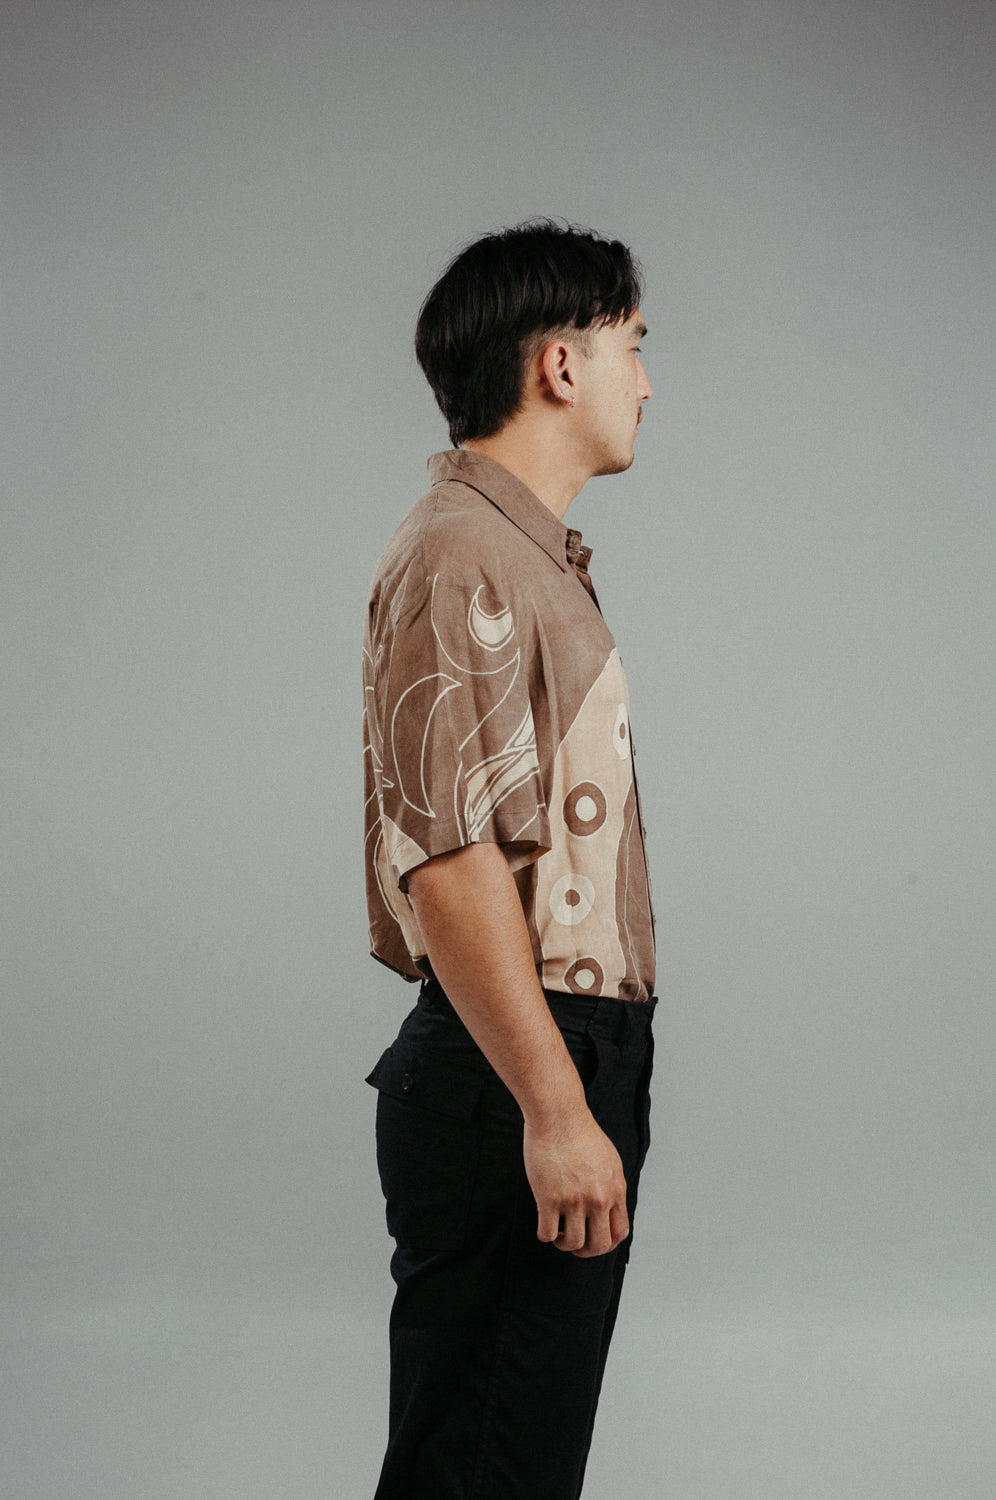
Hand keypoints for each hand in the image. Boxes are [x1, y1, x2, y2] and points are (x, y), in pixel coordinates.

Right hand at [522, 1108, 628, 1258]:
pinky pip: (547, 1233)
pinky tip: (544, 1223)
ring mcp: (574, 1200)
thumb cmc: (581, 1133)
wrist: (559, 1116)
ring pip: (572, 1243)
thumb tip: (610, 1209)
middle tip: (575, 1246)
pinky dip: (545, 1235)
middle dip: (586, 1251)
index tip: (595, 1241)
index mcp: (615, 1190)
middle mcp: (598, 1199)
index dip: (607, 1244)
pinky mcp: (549, 1198)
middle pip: (598, 1245)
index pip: (620, 1233)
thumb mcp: (609, 1160)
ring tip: (557, 1233)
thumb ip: (612, 1187)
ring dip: (563, 1244)